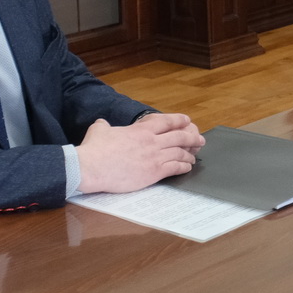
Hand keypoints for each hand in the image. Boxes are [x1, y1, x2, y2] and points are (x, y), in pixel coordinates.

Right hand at [75, 112, 204, 193]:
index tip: (187, 121)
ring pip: (180, 153)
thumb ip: (104, 126)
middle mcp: (151, 141)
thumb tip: (102, 123)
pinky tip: (187, 167)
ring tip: (194, 156)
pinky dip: (184, 167)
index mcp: (140, 130)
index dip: (179, 120)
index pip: (166, 122)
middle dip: (192, 138)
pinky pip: (175, 168)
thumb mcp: (99, 130)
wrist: (92, 167)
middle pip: (179, 137)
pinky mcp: (153, 172)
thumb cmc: (94, 149)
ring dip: (189, 154)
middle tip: (200, 139)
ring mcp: (154, 157)